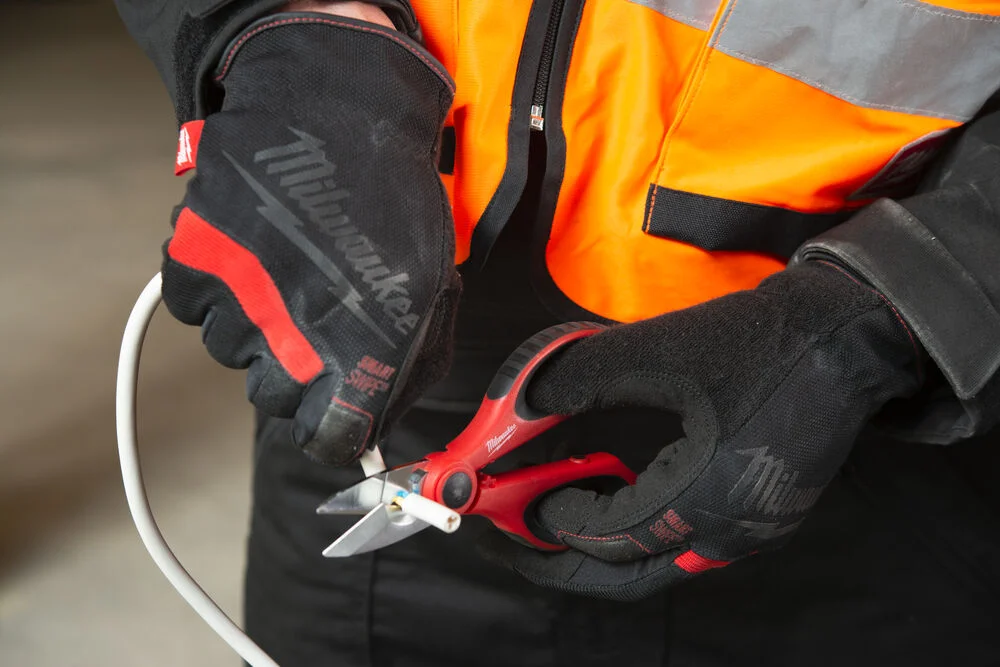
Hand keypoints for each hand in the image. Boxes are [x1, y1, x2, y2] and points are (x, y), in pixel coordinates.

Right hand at [163, 14, 458, 464]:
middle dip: (295, 373)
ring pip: (233, 354)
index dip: (334, 429)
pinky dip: (218, 289)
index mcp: (363, 349)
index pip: (329, 440)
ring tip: (286, 268)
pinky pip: (197, 310)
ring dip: (255, 325)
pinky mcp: (193, 265)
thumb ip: (411, 368)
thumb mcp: (434, 290)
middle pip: (275, 402)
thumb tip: (379, 424)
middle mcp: (294, 338)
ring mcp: (237, 301)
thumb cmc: (395, 202)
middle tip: (313, 320)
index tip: (335, 410)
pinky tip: (251, 251)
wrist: (337, 113)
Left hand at [481, 262, 921, 599]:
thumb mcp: (658, 351)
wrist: (850, 335)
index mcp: (706, 497)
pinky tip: (620, 490)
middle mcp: (732, 530)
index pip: (610, 536)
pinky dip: (642, 529)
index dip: (557, 517)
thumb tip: (521, 402)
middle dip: (564, 560)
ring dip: (603, 544)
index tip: (518, 496)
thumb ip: (579, 378)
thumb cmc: (761, 342)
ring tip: (560, 510)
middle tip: (517, 541)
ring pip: (658, 564)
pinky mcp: (763, 515)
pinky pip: (687, 544)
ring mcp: (754, 529)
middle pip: (629, 575)